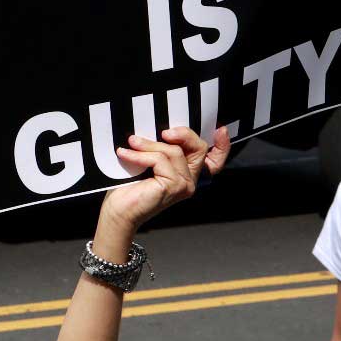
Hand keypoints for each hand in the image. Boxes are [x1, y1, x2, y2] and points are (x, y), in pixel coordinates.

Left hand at [95, 126, 227, 241]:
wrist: (118, 211)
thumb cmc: (130, 187)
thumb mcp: (149, 162)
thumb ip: (161, 148)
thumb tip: (161, 129)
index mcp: (187, 174)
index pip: (214, 161)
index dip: (222, 145)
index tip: (220, 129)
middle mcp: (190, 181)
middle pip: (199, 148)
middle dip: (182, 134)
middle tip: (162, 132)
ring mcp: (184, 185)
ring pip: (174, 151)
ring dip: (149, 144)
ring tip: (131, 144)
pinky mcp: (174, 186)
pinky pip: (160, 159)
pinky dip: (141, 154)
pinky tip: (125, 154)